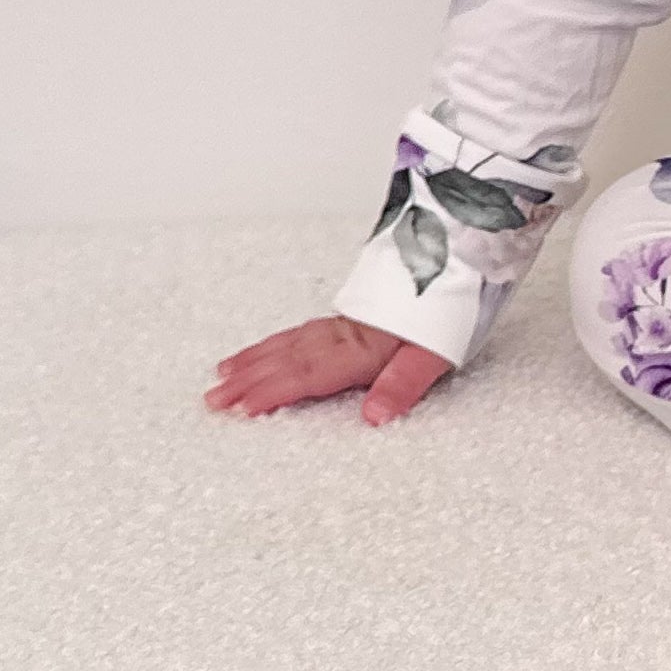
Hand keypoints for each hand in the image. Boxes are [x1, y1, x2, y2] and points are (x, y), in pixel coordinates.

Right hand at [204, 315, 453, 427]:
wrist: (458, 253)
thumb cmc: (450, 307)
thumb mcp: (437, 352)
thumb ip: (403, 384)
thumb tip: (374, 417)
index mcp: (364, 347)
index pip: (311, 373)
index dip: (276, 390)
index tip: (242, 407)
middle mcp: (347, 333)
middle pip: (289, 358)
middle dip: (249, 379)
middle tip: (212, 398)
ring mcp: (345, 322)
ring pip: (290, 342)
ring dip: (255, 359)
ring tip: (223, 373)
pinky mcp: (351, 316)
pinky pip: (302, 330)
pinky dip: (278, 341)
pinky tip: (266, 348)